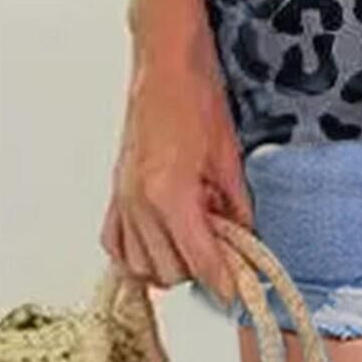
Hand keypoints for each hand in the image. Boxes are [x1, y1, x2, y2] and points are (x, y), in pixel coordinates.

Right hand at [99, 14, 252, 306]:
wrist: (166, 66)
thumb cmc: (197, 98)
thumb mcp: (229, 155)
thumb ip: (236, 205)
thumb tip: (247, 239)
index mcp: (170, 194)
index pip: (198, 260)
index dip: (223, 282)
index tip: (237, 294)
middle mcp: (139, 203)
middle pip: (169, 272)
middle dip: (201, 268)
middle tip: (226, 246)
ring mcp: (121, 200)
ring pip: (142, 266)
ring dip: (172, 263)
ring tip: (198, 234)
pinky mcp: (115, 193)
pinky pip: (117, 246)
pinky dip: (138, 255)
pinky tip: (163, 240)